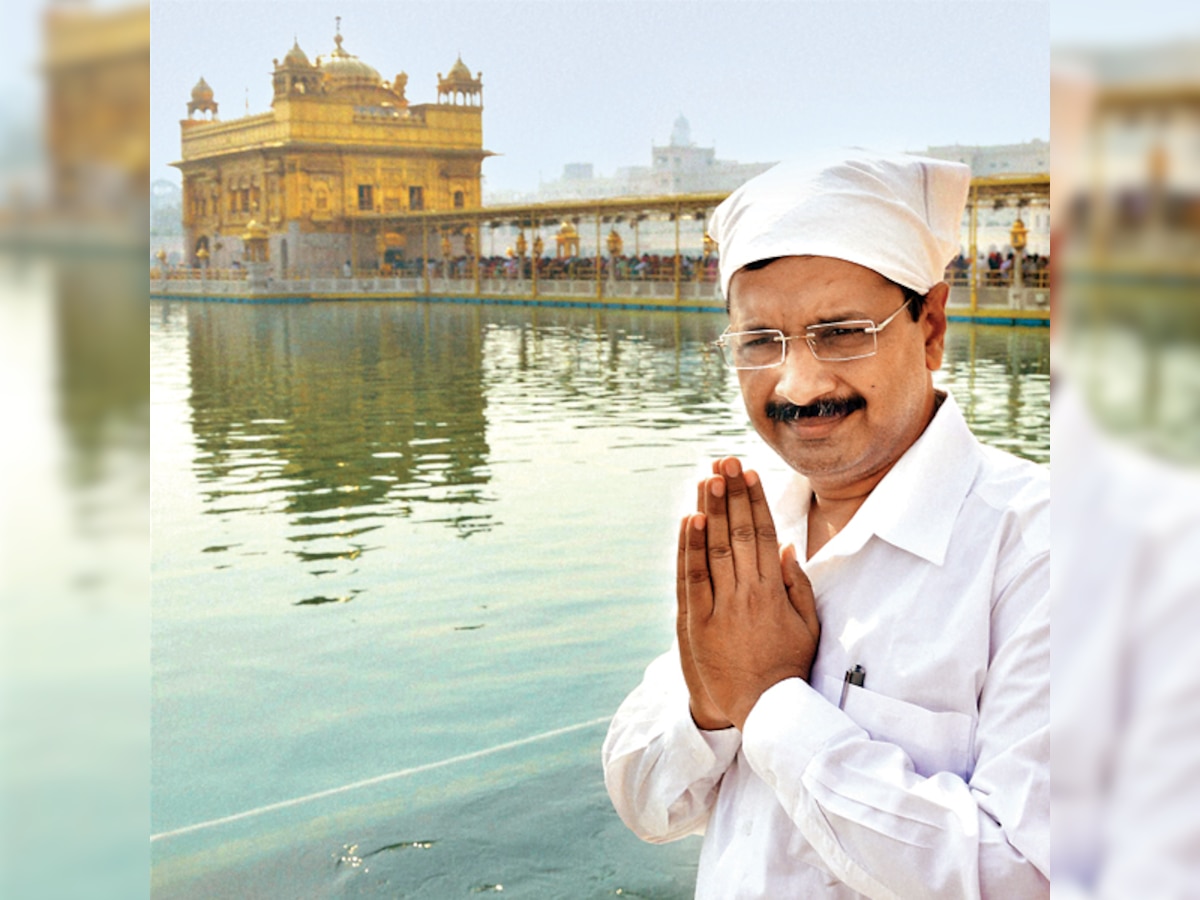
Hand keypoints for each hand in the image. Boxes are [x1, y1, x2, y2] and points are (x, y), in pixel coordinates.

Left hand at [683, 457, 819, 730]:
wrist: (761, 711)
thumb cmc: (786, 668)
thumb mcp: (807, 627)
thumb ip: (796, 585)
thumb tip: (786, 546)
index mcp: (773, 592)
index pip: (762, 535)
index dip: (755, 501)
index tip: (749, 473)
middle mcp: (747, 594)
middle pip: (737, 534)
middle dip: (731, 494)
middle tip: (725, 461)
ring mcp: (720, 608)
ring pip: (714, 549)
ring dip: (710, 510)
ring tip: (707, 478)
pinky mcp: (696, 623)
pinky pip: (692, 579)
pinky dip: (690, 549)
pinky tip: (690, 521)